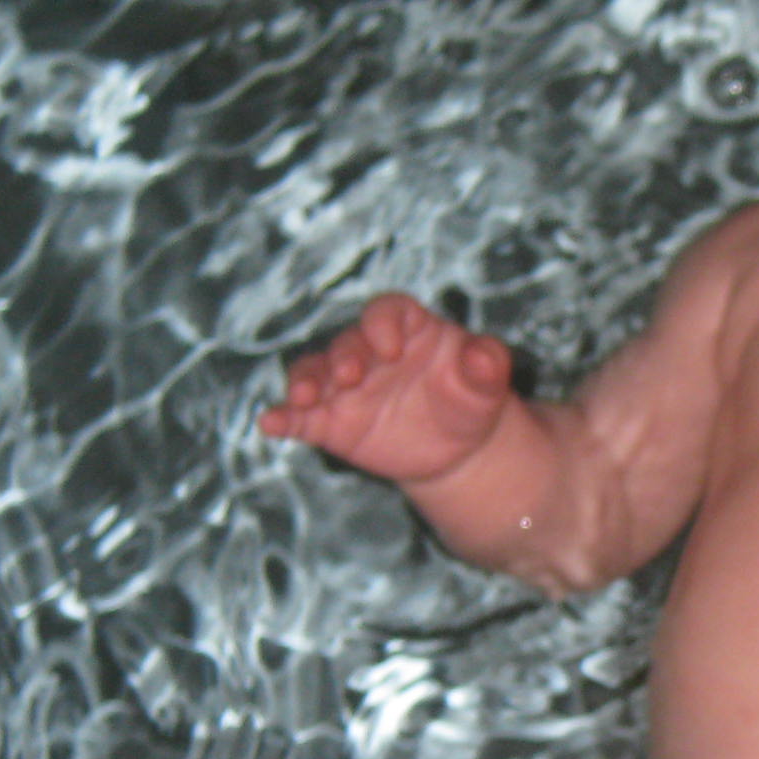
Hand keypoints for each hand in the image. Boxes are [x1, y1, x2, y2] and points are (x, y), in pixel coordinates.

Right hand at [260, 292, 514, 483]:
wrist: (456, 447)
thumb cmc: (470, 401)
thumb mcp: (486, 385)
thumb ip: (487, 365)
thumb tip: (486, 354)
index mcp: (407, 329)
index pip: (387, 311)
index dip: (383, 324)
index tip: (391, 348)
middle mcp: (368, 351)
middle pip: (347, 342)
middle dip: (344, 356)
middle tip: (352, 376)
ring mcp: (345, 386)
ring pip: (314, 373)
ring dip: (306, 382)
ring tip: (307, 398)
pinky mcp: (330, 421)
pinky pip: (301, 416)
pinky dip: (283, 417)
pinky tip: (272, 423)